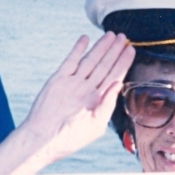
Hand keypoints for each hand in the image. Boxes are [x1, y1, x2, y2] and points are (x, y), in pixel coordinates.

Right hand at [17, 32, 134, 165]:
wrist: (43, 140)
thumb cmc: (70, 139)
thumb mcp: (96, 125)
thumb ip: (108, 104)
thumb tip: (118, 84)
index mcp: (98, 100)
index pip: (114, 76)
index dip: (123, 63)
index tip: (131, 50)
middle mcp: (87, 89)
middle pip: (105, 65)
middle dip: (115, 51)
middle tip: (124, 37)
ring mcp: (73, 82)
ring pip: (91, 60)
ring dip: (101, 47)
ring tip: (111, 35)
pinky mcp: (59, 79)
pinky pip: (71, 60)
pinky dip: (78, 49)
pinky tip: (86, 39)